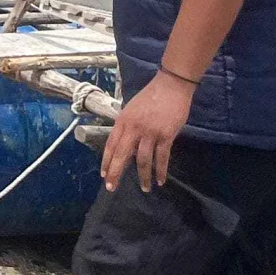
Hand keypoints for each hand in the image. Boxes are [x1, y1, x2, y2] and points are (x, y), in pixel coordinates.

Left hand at [102, 72, 193, 193]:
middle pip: (122, 155)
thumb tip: (126, 146)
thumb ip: (128, 127)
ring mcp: (150, 132)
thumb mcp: (132, 109)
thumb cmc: (151, 97)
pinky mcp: (166, 136)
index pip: (111, 144)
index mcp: (123, 120)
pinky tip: (160, 180)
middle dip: (116, 173)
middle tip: (112, 188)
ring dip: (143, 177)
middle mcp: (134, 128)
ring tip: (144, 188)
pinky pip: (162, 158)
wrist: (171, 86)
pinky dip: (161, 171)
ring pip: (142, 160)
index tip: (104, 175)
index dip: (107, 161)